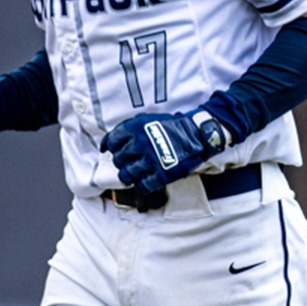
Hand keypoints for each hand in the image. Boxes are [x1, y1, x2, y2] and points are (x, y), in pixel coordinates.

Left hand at [102, 110, 230, 195]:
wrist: (197, 134)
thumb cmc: (172, 127)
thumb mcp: (148, 119)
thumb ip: (129, 129)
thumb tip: (110, 142)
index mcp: (135, 128)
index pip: (112, 141)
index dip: (110, 147)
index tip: (109, 151)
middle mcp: (140, 143)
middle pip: (118, 159)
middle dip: (121, 162)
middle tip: (127, 162)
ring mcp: (150, 160)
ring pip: (126, 175)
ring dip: (128, 176)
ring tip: (133, 174)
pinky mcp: (161, 174)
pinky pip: (143, 186)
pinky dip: (142, 186)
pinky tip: (145, 181)